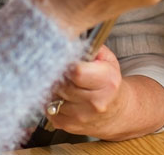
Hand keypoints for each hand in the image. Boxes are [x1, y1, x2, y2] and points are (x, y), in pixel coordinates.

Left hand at [45, 46, 163, 139]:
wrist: (116, 113)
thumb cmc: (109, 82)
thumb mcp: (107, 60)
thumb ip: (91, 47)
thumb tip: (68, 37)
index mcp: (107, 82)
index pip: (76, 71)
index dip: (65, 61)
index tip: (61, 56)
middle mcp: (95, 102)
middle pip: (61, 82)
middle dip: (56, 72)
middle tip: (58, 66)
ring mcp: (80, 116)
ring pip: (51, 94)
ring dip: (52, 86)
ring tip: (62, 81)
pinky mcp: (67, 125)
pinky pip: (47, 107)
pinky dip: (50, 99)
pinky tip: (61, 95)